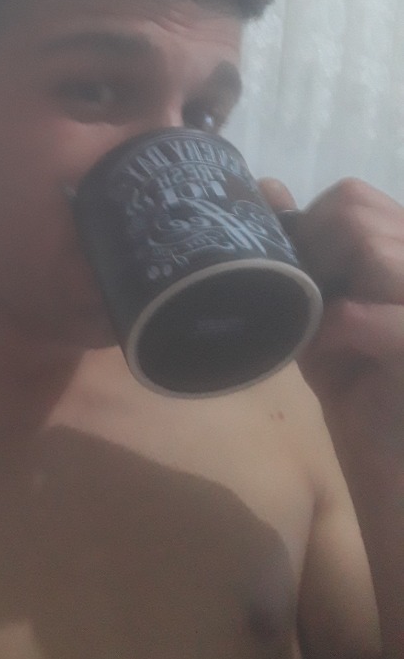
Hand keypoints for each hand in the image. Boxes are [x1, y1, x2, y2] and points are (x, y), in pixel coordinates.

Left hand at [260, 177, 403, 465]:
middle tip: (311, 308)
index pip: (352, 198)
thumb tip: (268, 187)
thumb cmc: (363, 390)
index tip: (297, 279)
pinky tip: (337, 362)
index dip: (309, 229)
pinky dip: (334, 335)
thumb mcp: (322, 311)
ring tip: (328, 338)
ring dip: (324, 291)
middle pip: (352, 204)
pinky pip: (359, 314)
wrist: (399, 470)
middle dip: (312, 251)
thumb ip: (301, 253)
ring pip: (365, 243)